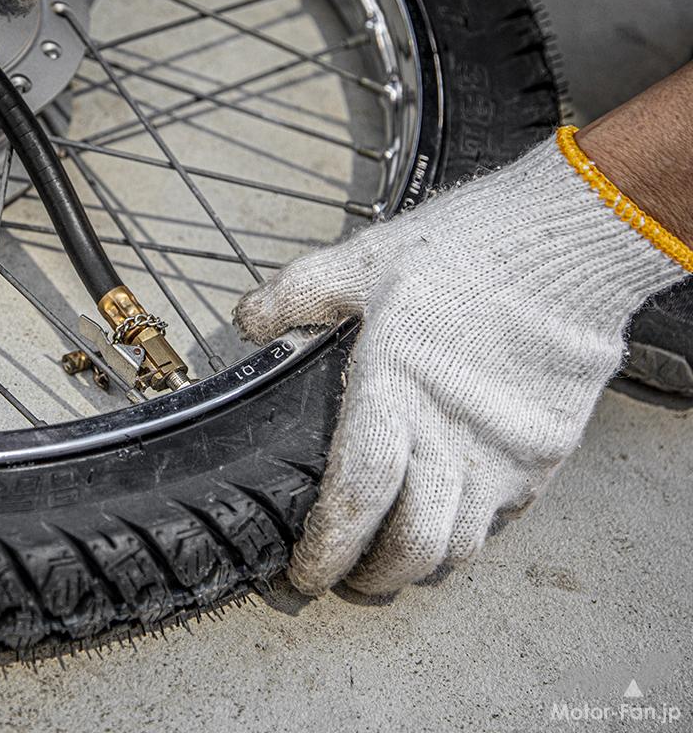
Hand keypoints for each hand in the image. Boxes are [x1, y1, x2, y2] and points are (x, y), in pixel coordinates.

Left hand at [234, 136, 685, 595]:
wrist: (570, 240)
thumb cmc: (466, 248)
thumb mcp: (364, 260)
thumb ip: (298, 295)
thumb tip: (250, 321)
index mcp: (395, 391)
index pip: (355, 497)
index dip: (327, 549)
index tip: (304, 571)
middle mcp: (452, 437)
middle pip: (413, 547)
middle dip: (373, 578)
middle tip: (348, 579)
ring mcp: (507, 452)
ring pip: (462, 545)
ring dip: (423, 563)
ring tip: (395, 556)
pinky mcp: (547, 451)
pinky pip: (505, 518)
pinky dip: (470, 530)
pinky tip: (448, 514)